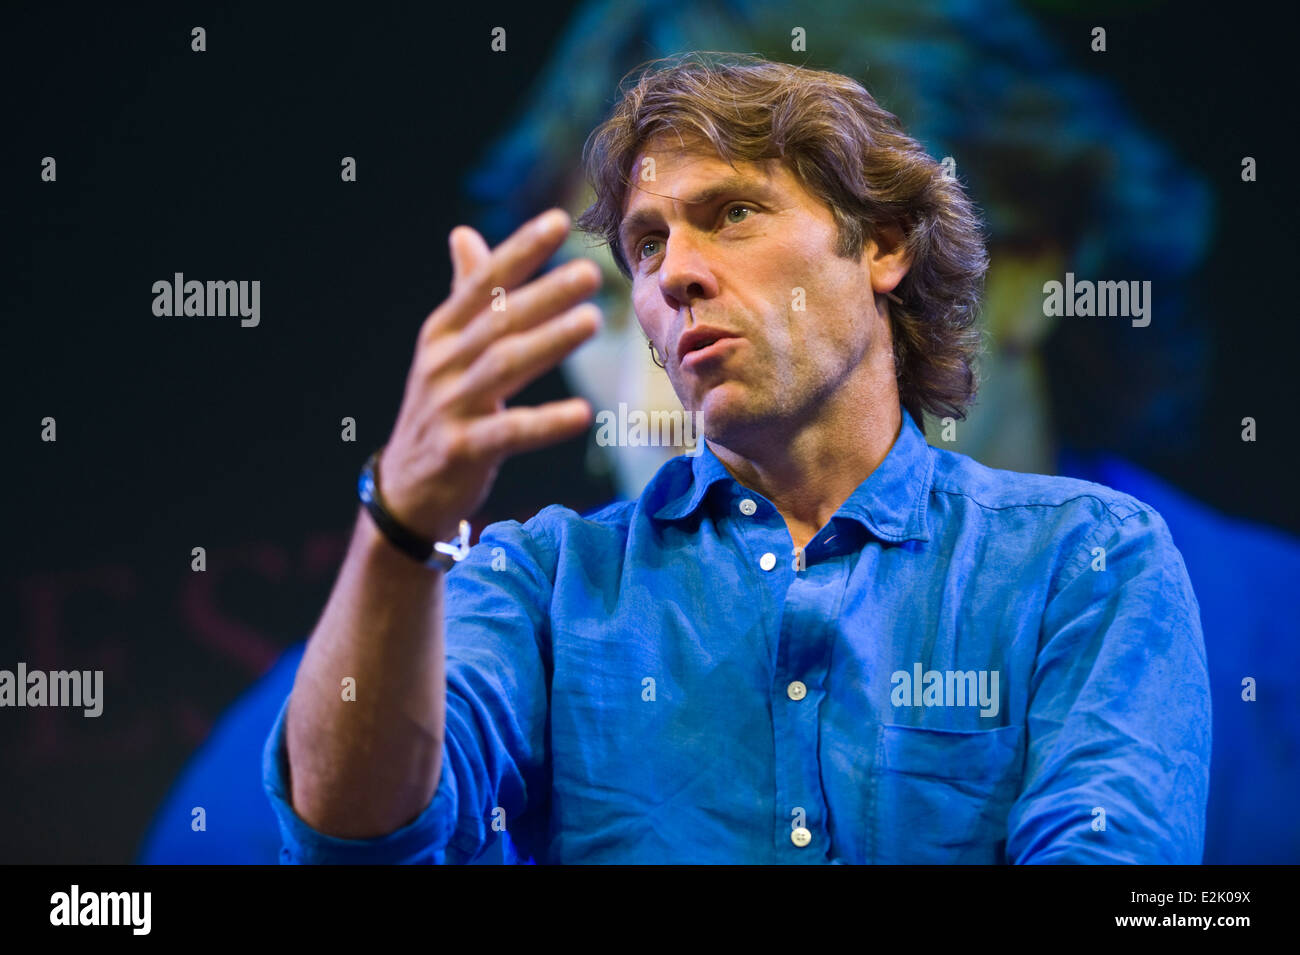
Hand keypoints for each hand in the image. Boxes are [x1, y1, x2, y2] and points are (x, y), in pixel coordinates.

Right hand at [378, 208, 601, 541]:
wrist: (406, 489)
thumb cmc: (441, 410)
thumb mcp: (444, 350)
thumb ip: (462, 294)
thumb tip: (464, 234)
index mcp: (441, 334)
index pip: (482, 283)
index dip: (519, 251)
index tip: (559, 222)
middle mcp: (442, 363)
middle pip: (498, 320)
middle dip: (544, 293)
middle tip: (590, 272)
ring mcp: (449, 406)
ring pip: (504, 365)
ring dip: (549, 342)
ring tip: (592, 321)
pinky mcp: (462, 450)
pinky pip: (509, 432)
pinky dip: (546, 423)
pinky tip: (584, 415)